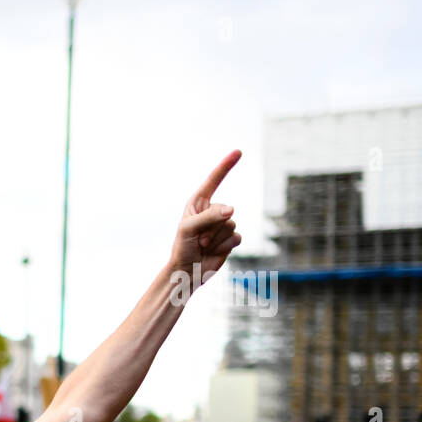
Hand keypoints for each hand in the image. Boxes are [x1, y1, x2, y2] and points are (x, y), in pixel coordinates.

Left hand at [168, 150, 242, 291]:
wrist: (187, 271)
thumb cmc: (182, 247)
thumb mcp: (190, 228)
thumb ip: (209, 216)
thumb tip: (231, 210)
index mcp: (199, 203)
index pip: (214, 180)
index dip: (226, 166)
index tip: (238, 151)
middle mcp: (212, 211)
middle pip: (226, 210)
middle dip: (212, 227)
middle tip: (198, 240)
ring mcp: (222, 224)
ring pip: (232, 225)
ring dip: (216, 239)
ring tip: (204, 246)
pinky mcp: (230, 239)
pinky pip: (237, 237)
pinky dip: (225, 246)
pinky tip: (214, 251)